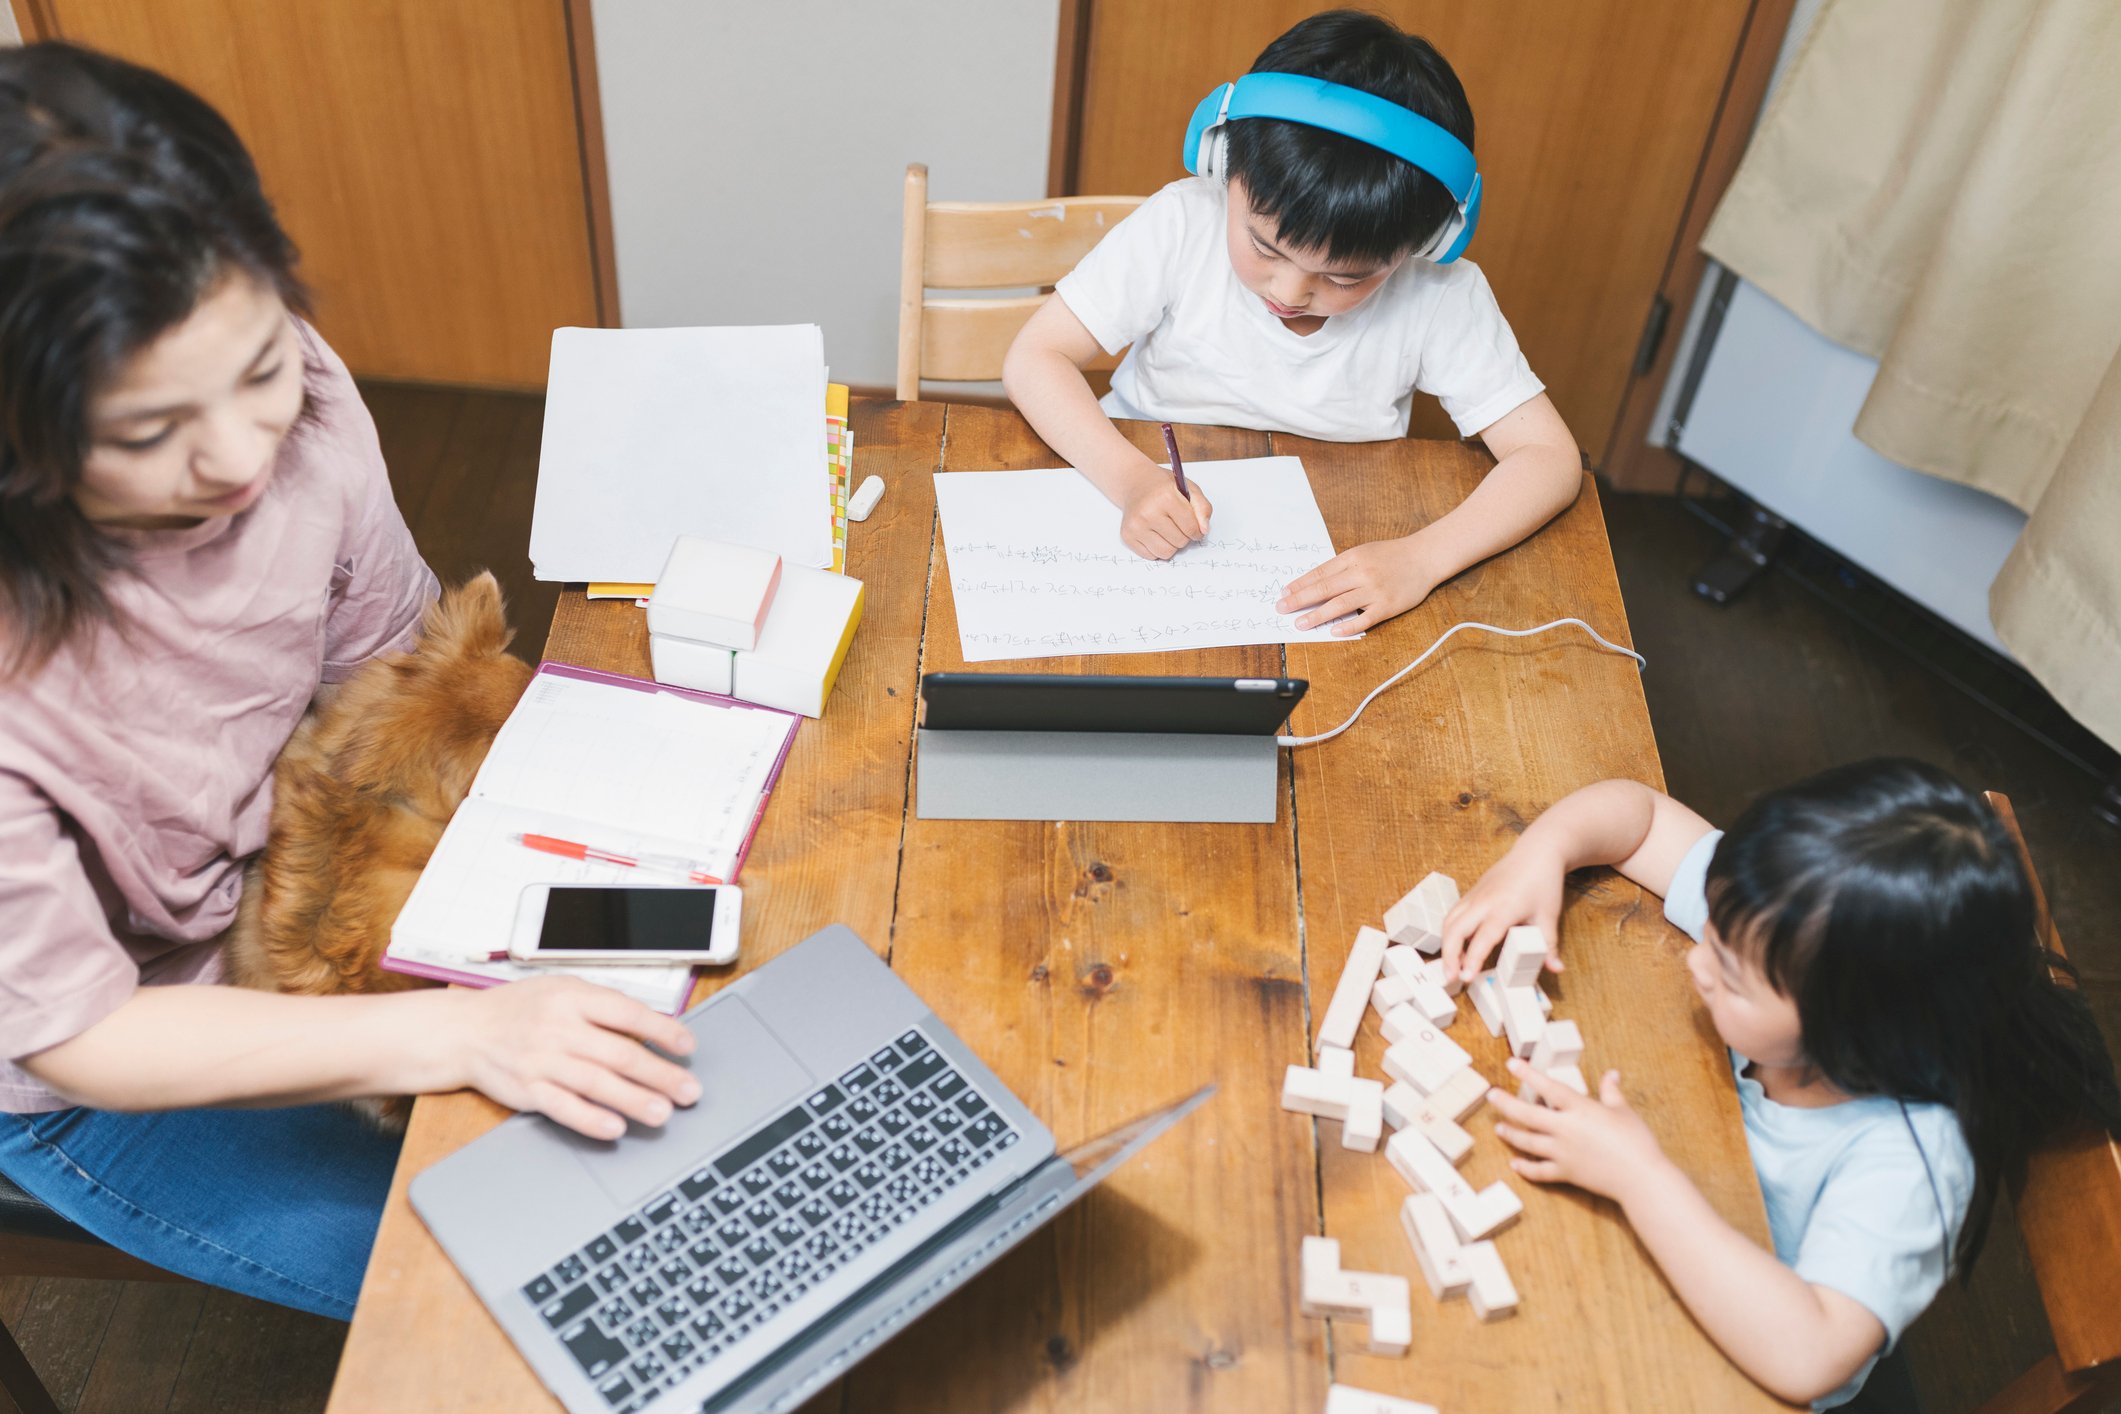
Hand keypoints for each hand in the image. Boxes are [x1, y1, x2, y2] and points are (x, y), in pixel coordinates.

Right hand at [452, 977, 700, 1139]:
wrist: (464, 1030)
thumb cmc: (520, 1009)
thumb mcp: (562, 989)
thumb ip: (603, 1006)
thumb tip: (653, 1026)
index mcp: (573, 998)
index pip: (627, 1013)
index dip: (662, 1030)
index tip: (687, 1046)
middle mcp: (559, 1028)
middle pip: (619, 1053)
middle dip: (660, 1074)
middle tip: (689, 1091)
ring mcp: (542, 1061)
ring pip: (596, 1082)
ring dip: (633, 1100)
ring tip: (664, 1113)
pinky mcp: (527, 1090)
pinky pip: (564, 1107)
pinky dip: (590, 1118)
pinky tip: (615, 1127)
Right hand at [1119, 473, 1211, 558]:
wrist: (1136, 483)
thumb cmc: (1164, 488)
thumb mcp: (1189, 489)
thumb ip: (1202, 508)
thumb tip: (1203, 530)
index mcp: (1165, 497)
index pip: (1191, 527)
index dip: (1197, 531)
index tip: (1196, 529)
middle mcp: (1148, 512)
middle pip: (1179, 542)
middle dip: (1184, 537)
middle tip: (1178, 526)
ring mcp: (1136, 525)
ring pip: (1165, 553)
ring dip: (1171, 546)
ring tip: (1168, 531)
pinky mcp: (1127, 535)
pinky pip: (1151, 556)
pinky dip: (1157, 548)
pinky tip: (1155, 534)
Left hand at [1276, 537, 1435, 633]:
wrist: (1424, 557)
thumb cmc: (1392, 555)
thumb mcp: (1364, 552)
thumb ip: (1342, 566)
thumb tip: (1315, 583)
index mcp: (1352, 558)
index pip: (1320, 573)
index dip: (1300, 584)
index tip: (1284, 593)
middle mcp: (1361, 573)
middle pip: (1324, 589)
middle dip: (1300, 600)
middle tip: (1282, 609)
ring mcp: (1374, 590)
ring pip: (1339, 605)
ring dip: (1317, 615)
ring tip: (1300, 623)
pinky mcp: (1388, 606)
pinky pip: (1364, 619)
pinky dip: (1348, 626)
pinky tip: (1333, 632)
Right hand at [1439, 837, 1566, 982]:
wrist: (1536, 853)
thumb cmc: (1543, 883)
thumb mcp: (1548, 916)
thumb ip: (1548, 945)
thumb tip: (1556, 968)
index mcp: (1504, 908)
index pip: (1482, 939)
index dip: (1472, 960)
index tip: (1466, 978)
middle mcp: (1483, 902)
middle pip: (1455, 930)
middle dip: (1448, 955)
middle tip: (1450, 978)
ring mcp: (1474, 896)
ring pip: (1449, 921)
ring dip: (1446, 944)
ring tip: (1451, 966)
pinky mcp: (1471, 893)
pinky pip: (1453, 914)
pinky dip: (1450, 932)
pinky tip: (1457, 947)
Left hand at [1488, 1064, 1671, 1202]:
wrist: (1640, 1178)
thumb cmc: (1636, 1142)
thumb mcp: (1624, 1111)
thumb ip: (1611, 1092)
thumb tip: (1611, 1074)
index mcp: (1580, 1109)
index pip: (1548, 1087)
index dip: (1528, 1074)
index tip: (1512, 1063)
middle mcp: (1565, 1129)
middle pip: (1527, 1114)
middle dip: (1506, 1104)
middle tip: (1491, 1095)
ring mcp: (1562, 1152)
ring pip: (1528, 1142)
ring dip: (1511, 1134)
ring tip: (1499, 1128)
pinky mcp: (1565, 1173)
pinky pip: (1539, 1171)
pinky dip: (1525, 1168)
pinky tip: (1515, 1164)